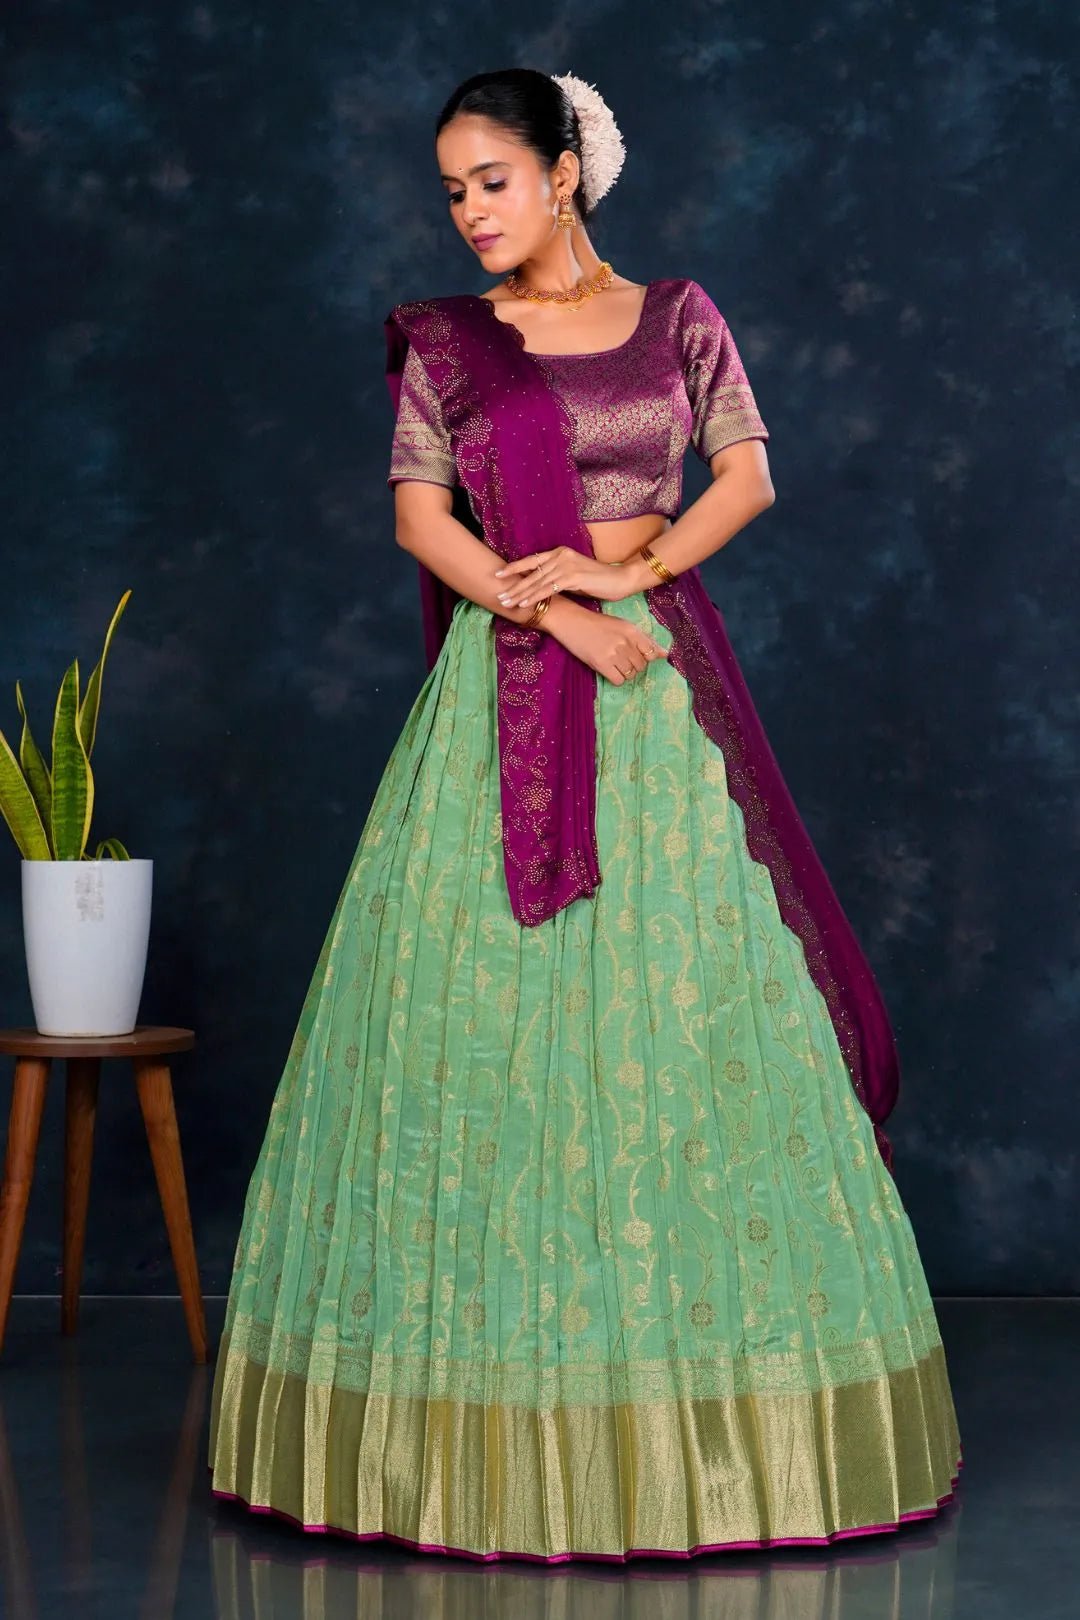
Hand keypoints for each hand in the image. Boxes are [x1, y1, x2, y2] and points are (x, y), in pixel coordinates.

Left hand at [494, 546, 645, 608]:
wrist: (620, 579)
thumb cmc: (597, 581)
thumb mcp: (573, 576)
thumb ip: (556, 578)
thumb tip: (540, 588)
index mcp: (559, 553)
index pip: (531, 560)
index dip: (513, 567)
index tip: (497, 574)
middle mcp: (560, 556)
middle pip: (531, 572)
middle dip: (512, 585)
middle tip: (497, 594)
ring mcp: (566, 565)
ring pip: (537, 582)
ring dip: (520, 594)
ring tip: (506, 602)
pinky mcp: (573, 576)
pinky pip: (549, 588)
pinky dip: (535, 597)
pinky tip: (525, 603)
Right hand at [551, 606, 668, 685]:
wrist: (572, 622)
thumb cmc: (598, 624)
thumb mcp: (623, 626)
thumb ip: (644, 640)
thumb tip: (666, 654)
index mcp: (632, 631)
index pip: (651, 652)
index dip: (647, 657)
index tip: (639, 655)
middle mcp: (625, 642)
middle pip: (641, 665)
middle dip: (634, 665)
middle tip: (622, 658)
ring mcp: (613, 654)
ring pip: (631, 674)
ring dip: (625, 672)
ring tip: (614, 663)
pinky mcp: (601, 664)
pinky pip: (619, 681)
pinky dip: (616, 678)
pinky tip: (609, 669)